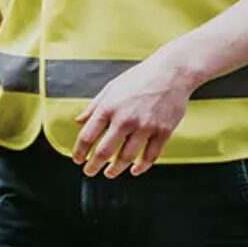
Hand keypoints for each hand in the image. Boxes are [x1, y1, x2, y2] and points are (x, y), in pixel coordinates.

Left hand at [73, 50, 194, 177]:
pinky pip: (151, 156)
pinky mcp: (163, 132)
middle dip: (93, 165)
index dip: (79, 151)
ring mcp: (145, 127)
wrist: (171, 73)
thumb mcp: (110, 88)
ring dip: (116, 169)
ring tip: (109, 173)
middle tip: (89, 172)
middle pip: (105, 151)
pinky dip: (142, 166)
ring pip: (127, 157)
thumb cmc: (139, 78)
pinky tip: (135, 170)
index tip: (77, 159)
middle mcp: (125, 120)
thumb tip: (78, 121)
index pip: (87, 136)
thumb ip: (94, 107)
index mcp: (108, 108)